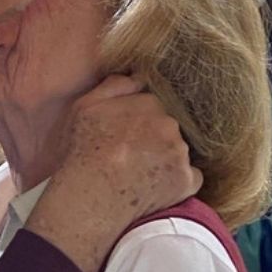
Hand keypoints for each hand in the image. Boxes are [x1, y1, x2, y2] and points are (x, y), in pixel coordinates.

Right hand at [24, 75, 202, 271]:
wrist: (90, 196)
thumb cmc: (81, 150)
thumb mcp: (84, 107)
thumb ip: (114, 85)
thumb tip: (139, 75)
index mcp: (148, 104)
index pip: (152, 104)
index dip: (136, 119)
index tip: (122, 134)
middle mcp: (170, 125)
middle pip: (167, 127)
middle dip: (152, 137)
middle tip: (128, 155)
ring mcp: (180, 154)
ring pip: (177, 150)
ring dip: (164, 158)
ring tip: (138, 173)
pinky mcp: (187, 182)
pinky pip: (189, 177)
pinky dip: (176, 181)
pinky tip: (153, 186)